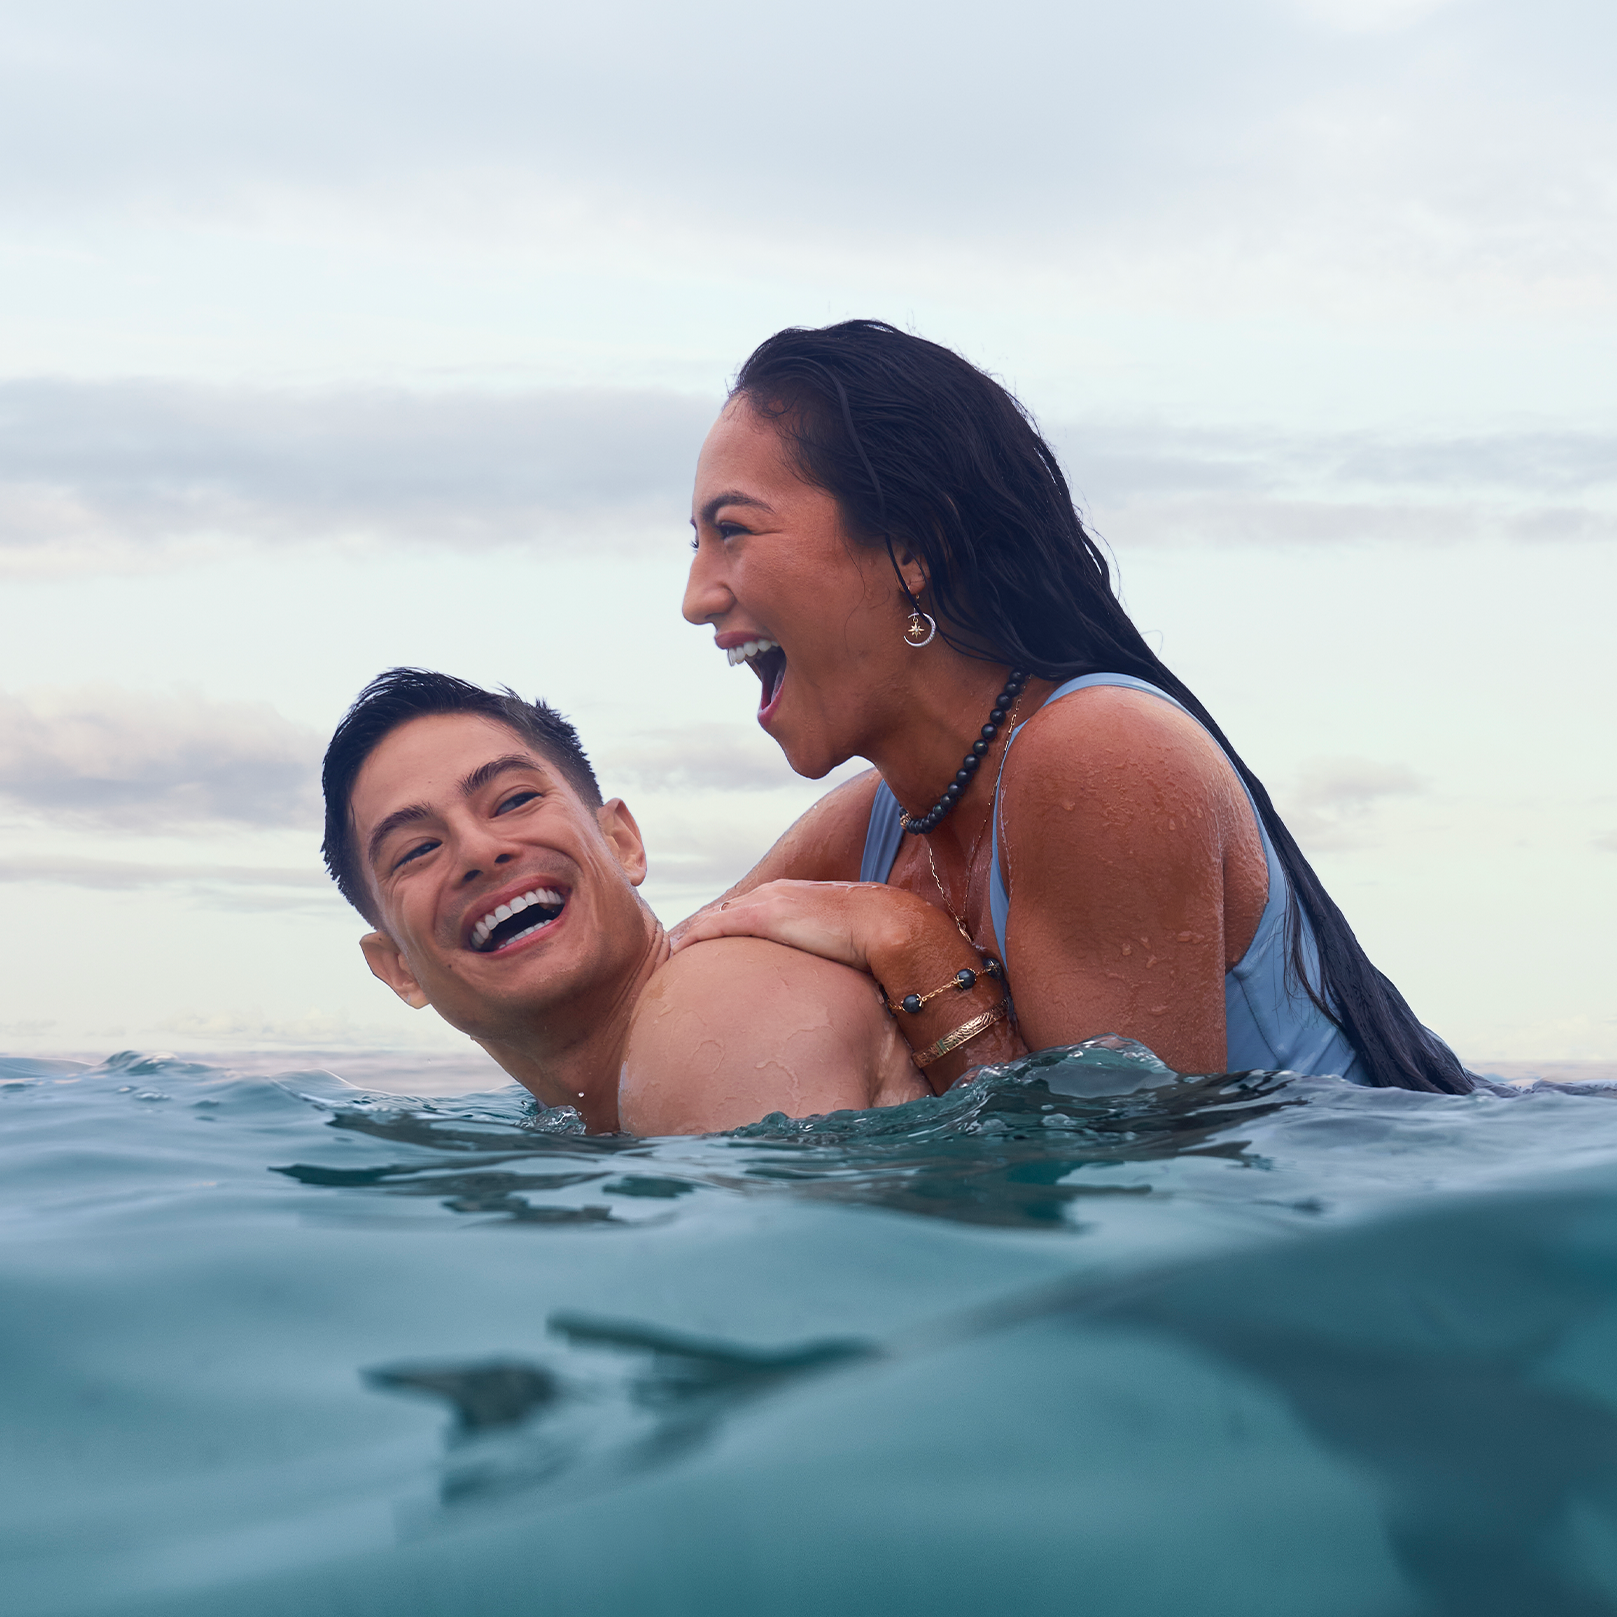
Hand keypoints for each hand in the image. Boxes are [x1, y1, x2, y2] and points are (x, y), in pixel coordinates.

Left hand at [669, 880, 916, 973]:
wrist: (885, 923)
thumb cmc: (871, 940)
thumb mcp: (841, 947)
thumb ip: (825, 958)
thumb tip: (824, 992)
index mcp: (791, 899)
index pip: (748, 911)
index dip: (724, 928)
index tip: (706, 946)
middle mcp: (775, 895)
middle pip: (725, 911)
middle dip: (702, 929)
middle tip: (678, 951)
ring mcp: (767, 903)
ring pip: (716, 917)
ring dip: (694, 935)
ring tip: (672, 954)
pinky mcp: (762, 916)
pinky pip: (716, 926)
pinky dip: (696, 937)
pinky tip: (679, 953)